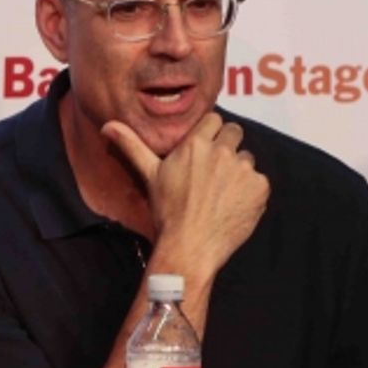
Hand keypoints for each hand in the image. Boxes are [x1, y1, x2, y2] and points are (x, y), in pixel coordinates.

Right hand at [102, 112, 267, 280]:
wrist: (190, 247)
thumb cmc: (167, 211)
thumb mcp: (149, 175)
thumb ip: (132, 146)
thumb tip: (108, 125)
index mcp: (196, 143)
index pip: (214, 120)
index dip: (211, 133)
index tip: (205, 149)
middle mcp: (222, 151)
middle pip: (234, 132)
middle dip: (227, 146)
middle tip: (215, 171)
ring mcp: (243, 169)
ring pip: (247, 158)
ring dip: (238, 170)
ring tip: (222, 193)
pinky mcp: (259, 187)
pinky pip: (259, 180)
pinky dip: (250, 191)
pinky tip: (234, 205)